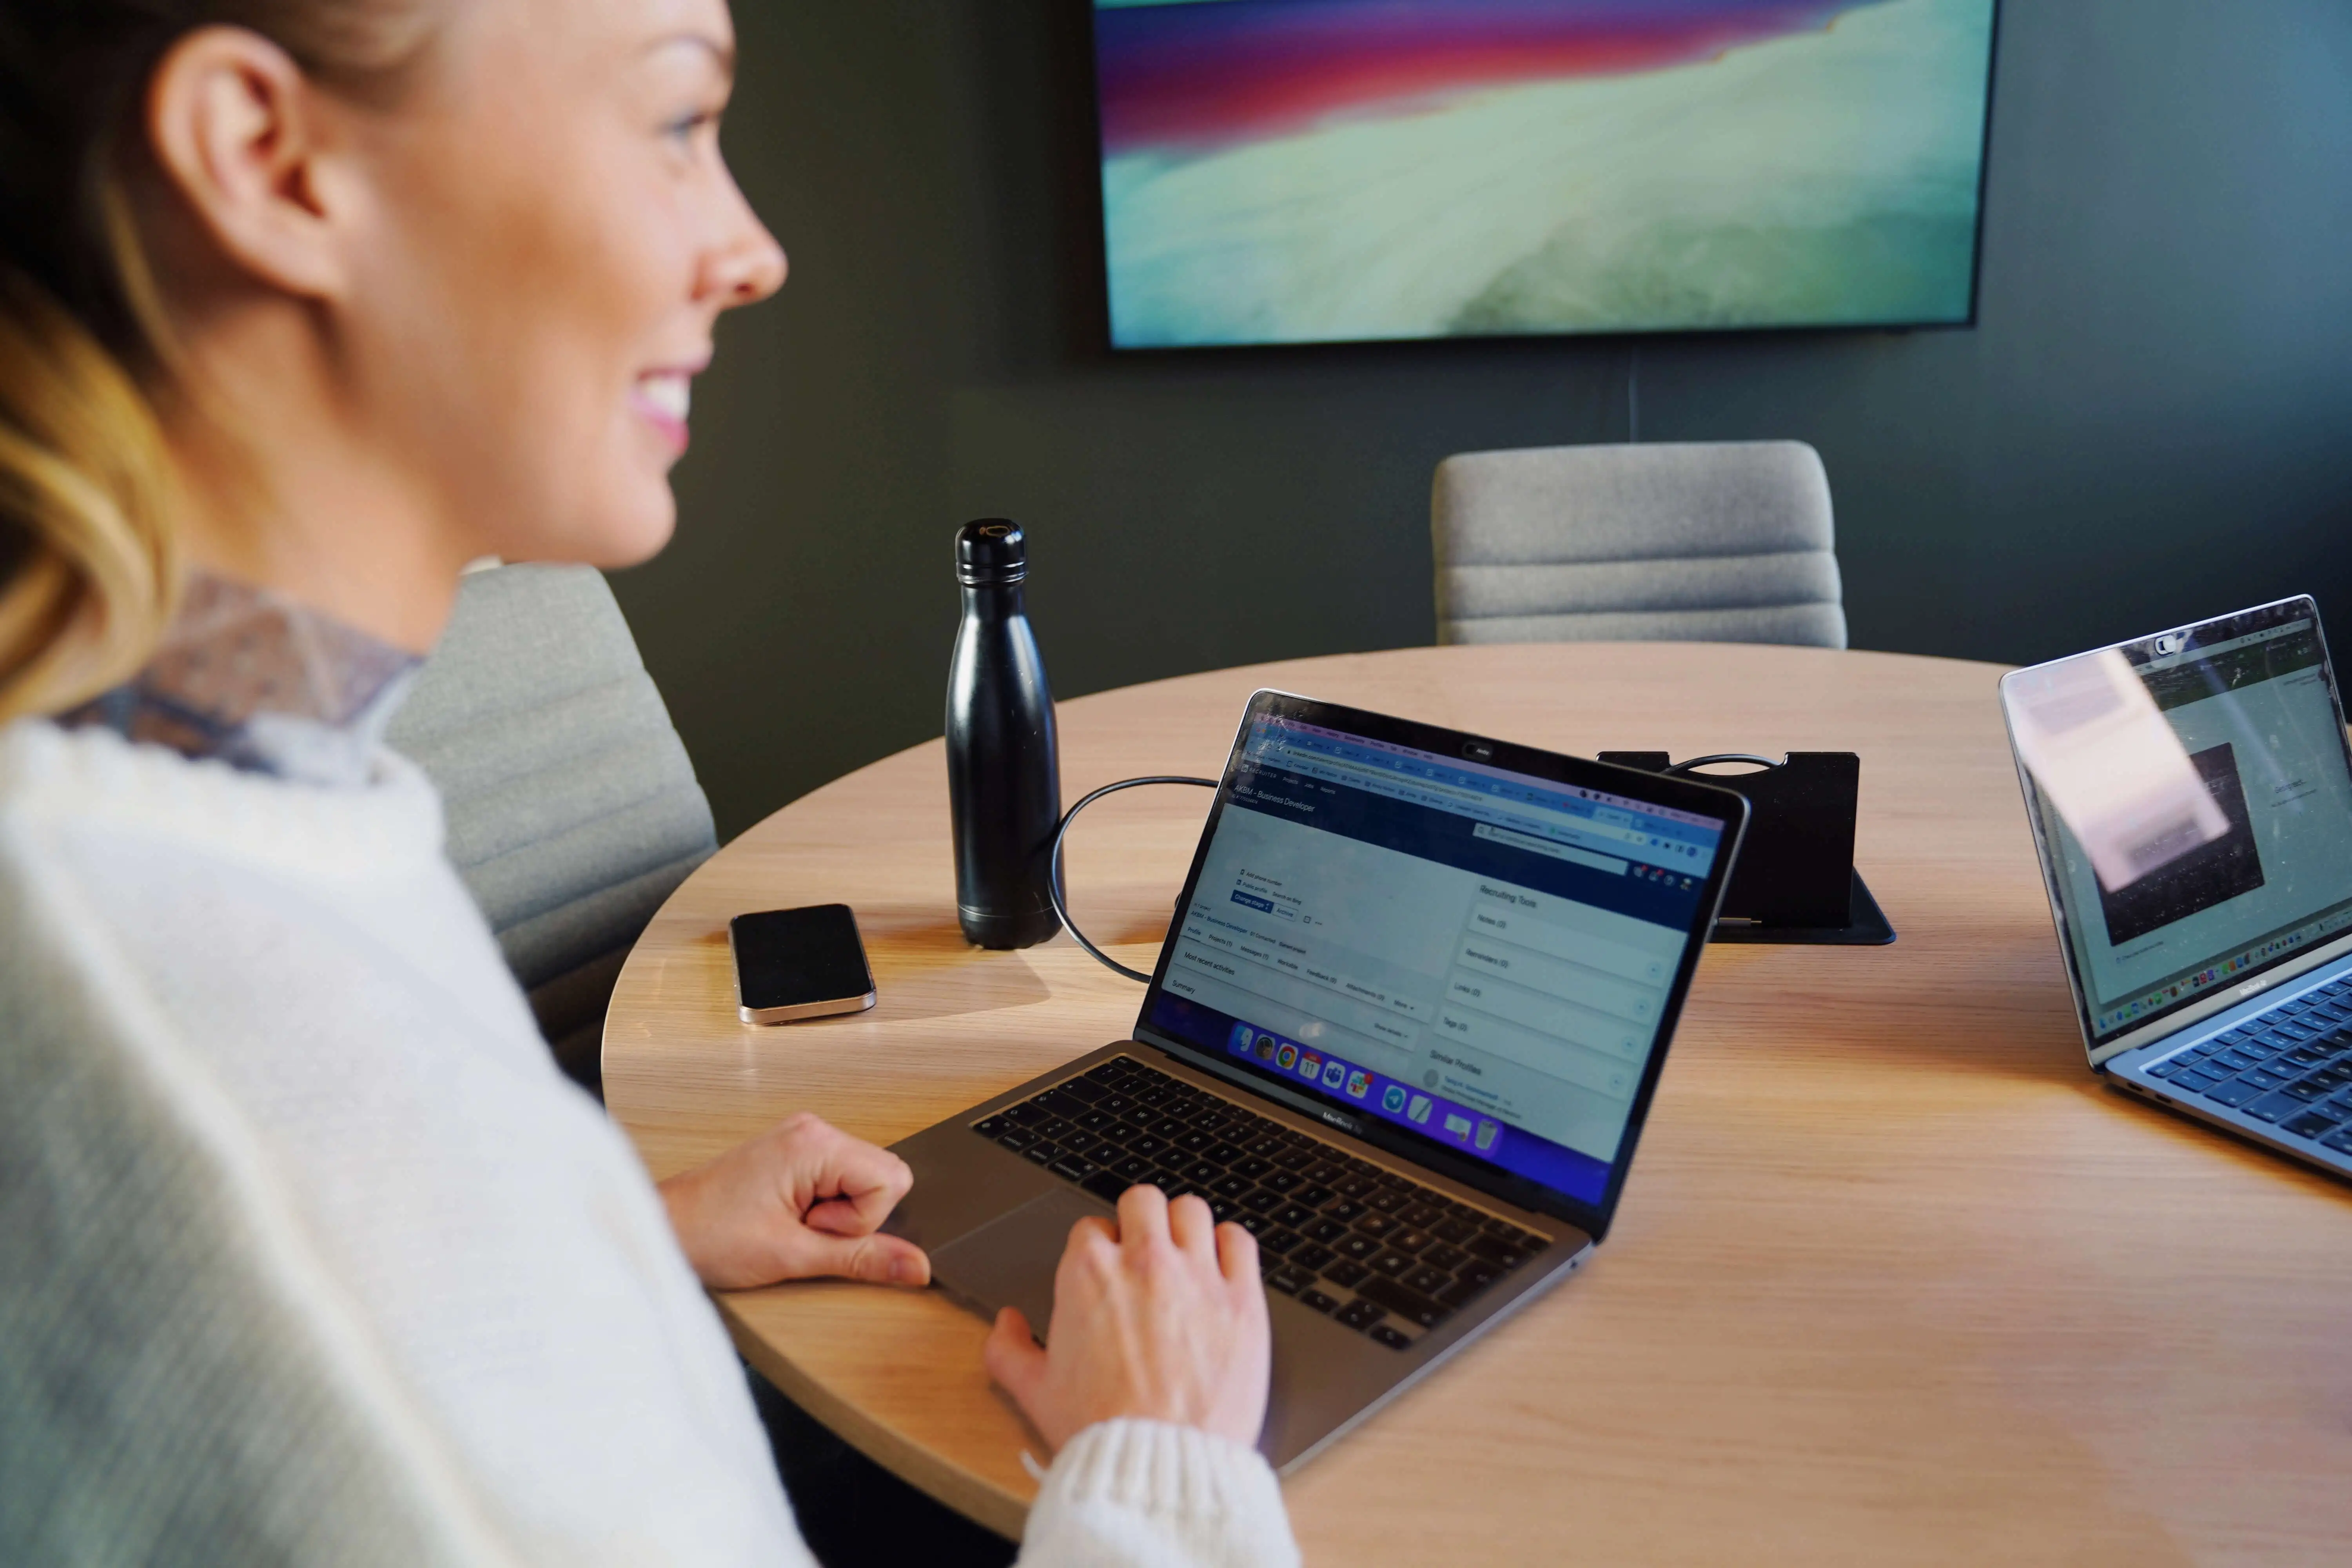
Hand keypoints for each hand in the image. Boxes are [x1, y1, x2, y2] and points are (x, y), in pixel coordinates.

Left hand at [658, 1112, 929, 1290]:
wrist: (662, 1229)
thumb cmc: (710, 1235)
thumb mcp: (793, 1256)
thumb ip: (863, 1258)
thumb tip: (916, 1266)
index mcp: (815, 1142)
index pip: (891, 1180)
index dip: (860, 1219)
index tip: (814, 1228)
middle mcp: (814, 1130)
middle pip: (883, 1177)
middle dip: (854, 1216)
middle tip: (803, 1227)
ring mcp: (804, 1139)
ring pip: (864, 1181)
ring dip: (837, 1213)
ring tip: (791, 1222)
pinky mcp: (796, 1153)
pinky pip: (840, 1181)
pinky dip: (824, 1206)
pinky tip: (790, 1216)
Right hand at [983, 1185, 1269, 1453]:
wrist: (1160, 1464)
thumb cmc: (1100, 1430)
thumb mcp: (1035, 1392)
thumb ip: (1008, 1350)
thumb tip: (1007, 1323)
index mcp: (1088, 1274)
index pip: (1091, 1227)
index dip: (1098, 1250)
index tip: (1106, 1272)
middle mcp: (1144, 1262)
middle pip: (1143, 1200)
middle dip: (1139, 1221)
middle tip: (1144, 1254)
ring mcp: (1197, 1276)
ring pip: (1193, 1210)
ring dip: (1184, 1229)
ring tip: (1184, 1256)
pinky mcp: (1242, 1299)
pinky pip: (1240, 1241)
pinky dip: (1230, 1247)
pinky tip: (1221, 1267)